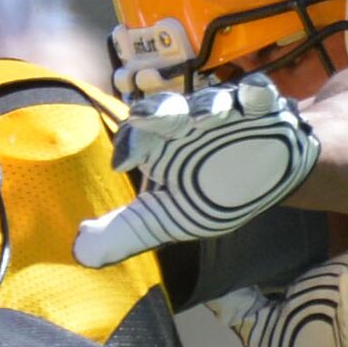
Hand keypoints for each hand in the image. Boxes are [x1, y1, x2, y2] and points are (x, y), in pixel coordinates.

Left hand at [76, 81, 320, 266]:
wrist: (266, 182)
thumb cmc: (207, 195)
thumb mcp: (168, 218)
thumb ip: (129, 231)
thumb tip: (81, 251)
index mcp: (159, 145)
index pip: (137, 136)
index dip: (130, 144)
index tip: (121, 164)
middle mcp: (187, 122)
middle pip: (168, 109)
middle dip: (160, 111)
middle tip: (150, 117)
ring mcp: (225, 111)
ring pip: (213, 99)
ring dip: (210, 104)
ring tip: (208, 116)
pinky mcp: (262, 108)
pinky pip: (259, 95)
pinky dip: (257, 95)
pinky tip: (256, 100)